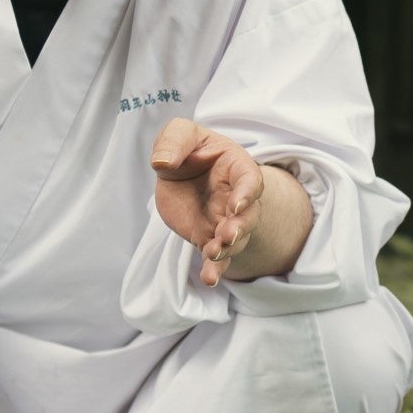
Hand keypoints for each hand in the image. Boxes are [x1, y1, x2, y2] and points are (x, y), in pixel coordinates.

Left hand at [149, 118, 266, 285]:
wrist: (180, 173)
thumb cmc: (189, 150)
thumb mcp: (181, 134)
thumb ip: (174, 141)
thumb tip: (161, 162)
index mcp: (236, 168)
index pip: (250, 180)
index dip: (247, 192)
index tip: (236, 204)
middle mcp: (236, 197)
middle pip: (248, 215)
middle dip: (240, 227)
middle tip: (228, 235)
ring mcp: (224, 221)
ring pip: (235, 240)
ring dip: (228, 249)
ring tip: (213, 254)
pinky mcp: (208, 238)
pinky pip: (216, 257)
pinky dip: (215, 268)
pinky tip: (209, 279)